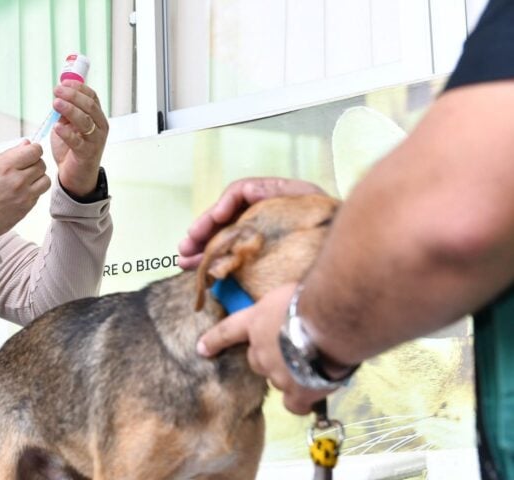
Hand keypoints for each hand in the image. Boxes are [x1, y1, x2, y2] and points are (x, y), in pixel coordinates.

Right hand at [0, 140, 50, 239]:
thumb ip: (10, 153)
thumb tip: (26, 143)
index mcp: (6, 166)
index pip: (35, 151)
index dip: (33, 150)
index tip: (29, 152)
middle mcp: (17, 180)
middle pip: (41, 164)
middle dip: (35, 163)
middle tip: (24, 167)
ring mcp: (24, 195)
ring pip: (45, 180)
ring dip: (38, 177)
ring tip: (26, 179)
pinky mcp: (27, 208)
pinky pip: (39, 194)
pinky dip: (33, 191)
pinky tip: (21, 191)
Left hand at [49, 81, 108, 195]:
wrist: (75, 175)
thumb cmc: (71, 148)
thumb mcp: (68, 125)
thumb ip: (65, 112)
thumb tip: (58, 95)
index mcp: (97, 117)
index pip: (92, 97)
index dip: (78, 88)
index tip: (63, 83)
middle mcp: (100, 127)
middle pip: (89, 106)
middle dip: (72, 96)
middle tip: (57, 91)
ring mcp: (95, 140)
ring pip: (85, 121)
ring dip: (70, 110)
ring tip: (55, 104)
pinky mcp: (87, 154)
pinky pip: (77, 141)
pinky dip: (66, 133)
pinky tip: (57, 127)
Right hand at [178, 177, 324, 268]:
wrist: (356, 264)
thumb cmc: (338, 230)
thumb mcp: (311, 204)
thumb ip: (278, 194)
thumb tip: (248, 190)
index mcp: (279, 196)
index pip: (242, 192)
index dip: (225, 203)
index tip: (217, 216)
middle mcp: (267, 215)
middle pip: (227, 217)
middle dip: (204, 230)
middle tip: (188, 245)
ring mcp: (264, 238)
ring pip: (224, 240)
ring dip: (203, 249)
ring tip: (186, 260)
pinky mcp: (263, 261)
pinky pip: (232, 259)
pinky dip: (215, 263)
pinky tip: (199, 270)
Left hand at [196, 282, 333, 413]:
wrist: (331, 322)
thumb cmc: (313, 297)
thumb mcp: (288, 292)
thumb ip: (281, 306)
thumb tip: (292, 307)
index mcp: (255, 322)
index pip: (227, 332)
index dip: (214, 341)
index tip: (202, 349)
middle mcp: (260, 351)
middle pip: (256, 360)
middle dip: (271, 357)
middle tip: (294, 347)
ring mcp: (277, 374)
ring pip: (278, 379)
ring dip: (291, 373)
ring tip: (314, 363)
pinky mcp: (298, 391)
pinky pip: (294, 404)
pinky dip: (301, 400)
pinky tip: (312, 392)